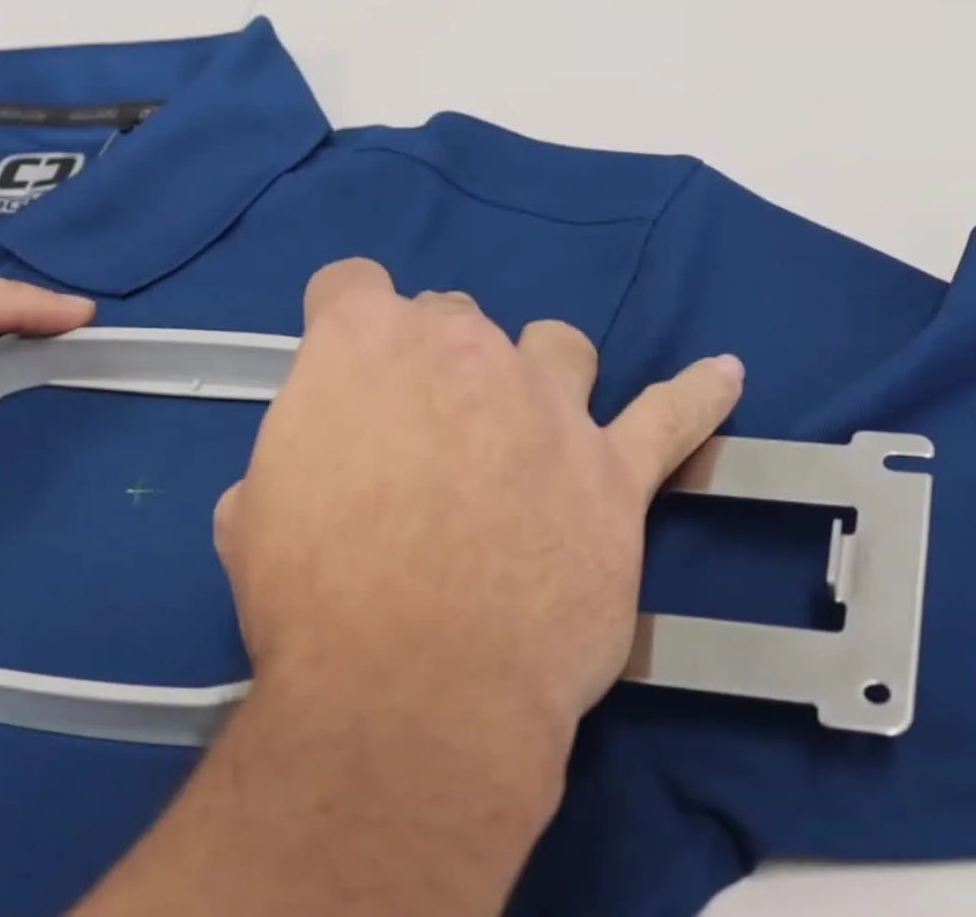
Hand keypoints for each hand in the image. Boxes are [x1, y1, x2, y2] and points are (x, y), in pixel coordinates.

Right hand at [76, 258, 742, 916]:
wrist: (415, 688)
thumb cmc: (315, 604)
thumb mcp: (252, 520)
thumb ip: (290, 469)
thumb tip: (312, 484)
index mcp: (361, 347)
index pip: (350, 286)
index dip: (340, 323)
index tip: (340, 366)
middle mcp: (463, 352)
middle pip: (454, 319)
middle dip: (435, 363)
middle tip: (420, 437)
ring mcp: (550, 408)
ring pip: (555, 347)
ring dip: (536, 373)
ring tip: (527, 423)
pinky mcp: (615, 476)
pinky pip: (672, 417)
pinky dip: (700, 396)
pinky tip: (723, 378)